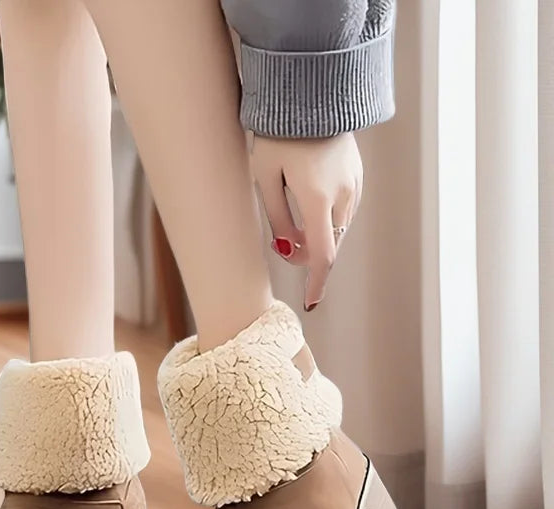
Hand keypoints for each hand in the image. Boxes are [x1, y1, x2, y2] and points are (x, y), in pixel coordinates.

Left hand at [251, 132, 362, 310]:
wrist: (309, 89)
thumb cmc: (277, 133)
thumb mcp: (265, 178)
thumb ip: (278, 219)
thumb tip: (289, 251)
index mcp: (317, 198)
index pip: (322, 255)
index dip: (316, 283)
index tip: (311, 304)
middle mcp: (342, 194)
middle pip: (329, 244)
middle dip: (308, 254)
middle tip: (283, 246)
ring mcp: (354, 183)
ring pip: (338, 228)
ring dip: (318, 235)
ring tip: (292, 219)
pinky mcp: (357, 173)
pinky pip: (345, 208)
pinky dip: (328, 217)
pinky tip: (309, 200)